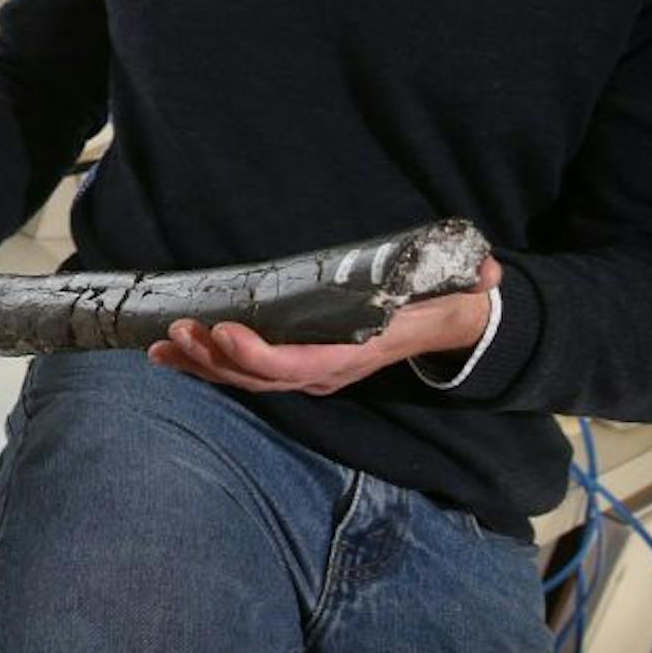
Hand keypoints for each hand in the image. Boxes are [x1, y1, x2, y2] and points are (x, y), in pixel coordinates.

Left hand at [148, 257, 499, 394]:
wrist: (443, 325)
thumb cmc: (437, 301)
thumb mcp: (457, 290)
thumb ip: (470, 280)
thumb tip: (487, 272)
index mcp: (357, 354)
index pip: (302, 366)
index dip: (261, 357)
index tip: (226, 332)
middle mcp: (326, 372)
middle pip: (260, 378)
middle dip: (215, 359)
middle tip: (181, 331)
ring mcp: (306, 373)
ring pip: (245, 379)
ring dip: (200, 364)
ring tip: (163, 345)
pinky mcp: (289, 365)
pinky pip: (242, 372)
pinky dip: (204, 364)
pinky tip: (171, 352)